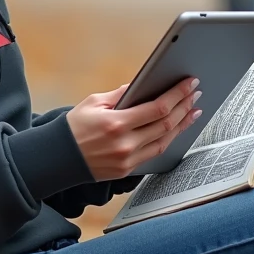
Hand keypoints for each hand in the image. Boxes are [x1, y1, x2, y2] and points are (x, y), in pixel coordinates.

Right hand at [66, 78, 202, 180]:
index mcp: (116, 123)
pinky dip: (168, 139)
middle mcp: (125, 144)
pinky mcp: (127, 170)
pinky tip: (175, 129)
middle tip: (196, 94)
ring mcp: (127, 159)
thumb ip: (121, 94)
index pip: (157, 107)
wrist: (57, 158)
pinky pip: (154, 153)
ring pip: (164, 141)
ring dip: (182, 124)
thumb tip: (144, 85)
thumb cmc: (74, 127)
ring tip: (193, 110)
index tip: (190, 83)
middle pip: (166, 124)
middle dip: (184, 106)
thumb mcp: (94, 102)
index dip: (177, 94)